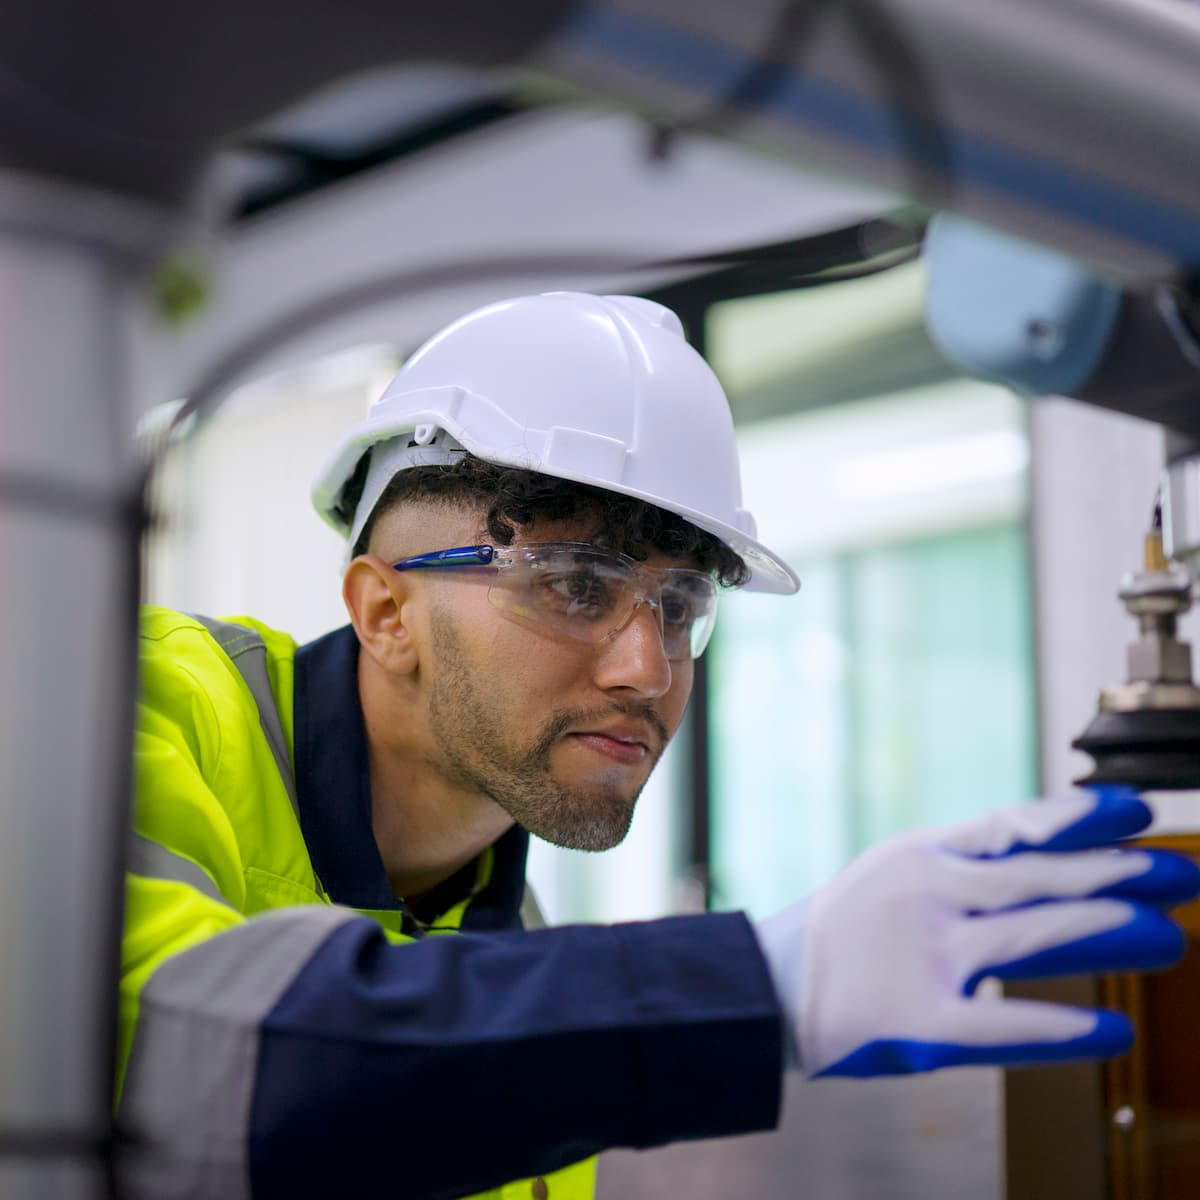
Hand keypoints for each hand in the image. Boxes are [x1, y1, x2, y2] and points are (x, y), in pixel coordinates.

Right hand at [755, 787, 1199, 1076]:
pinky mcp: (919, 1022)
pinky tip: (1111, 1032)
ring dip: (1102, 931)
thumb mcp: (899, 873)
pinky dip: (1059, 1030)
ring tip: (1162, 934)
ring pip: (1027, 936)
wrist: (771, 987)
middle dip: (1114, 873)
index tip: (1137, 809)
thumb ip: (967, 863)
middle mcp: (927, 895)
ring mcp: (923, 956)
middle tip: (1179, 874)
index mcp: (922, 855)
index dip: (1077, 817)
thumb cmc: (845, 932)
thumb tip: (1050, 857)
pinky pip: (1000, 1024)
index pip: (1011, 825)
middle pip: (1035, 878)